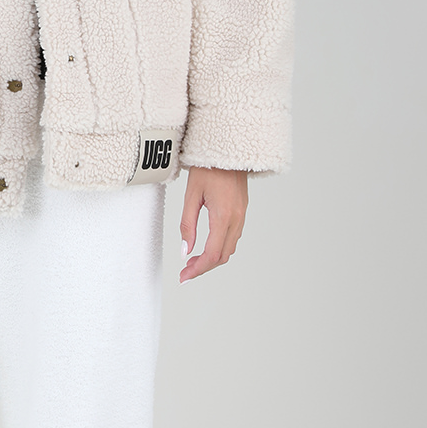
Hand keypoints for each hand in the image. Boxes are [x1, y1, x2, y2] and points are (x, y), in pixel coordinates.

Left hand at [179, 167, 247, 281]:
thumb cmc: (207, 168)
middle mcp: (236, 219)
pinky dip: (219, 248)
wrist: (228, 150)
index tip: (184, 277)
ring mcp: (242, 216)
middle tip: (185, 272)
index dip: (197, 270)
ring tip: (192, 261)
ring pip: (229, 249)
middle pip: (222, 256)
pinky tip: (206, 247)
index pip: (212, 254)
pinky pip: (233, 238)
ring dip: (211, 259)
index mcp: (223, 216)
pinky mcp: (242, 212)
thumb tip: (185, 251)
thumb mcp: (191, 196)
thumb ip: (187, 225)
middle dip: (203, 268)